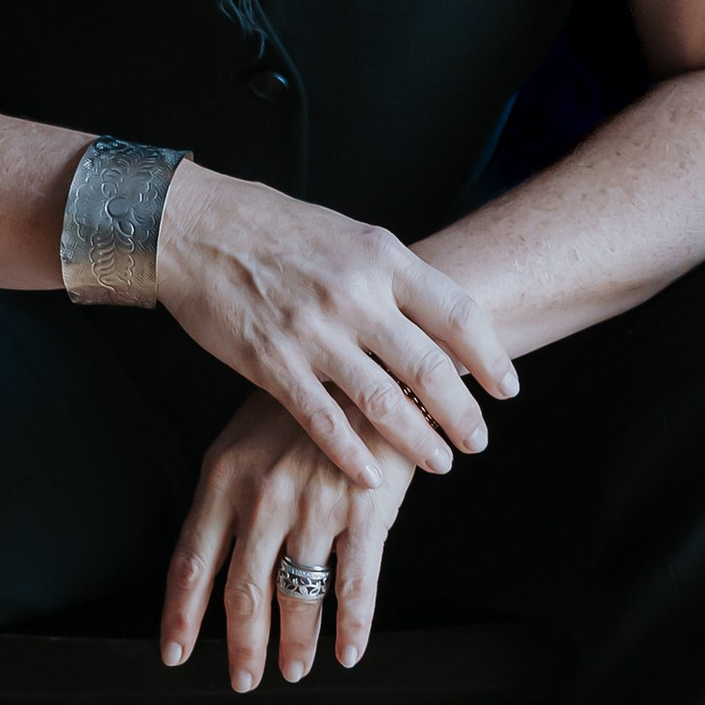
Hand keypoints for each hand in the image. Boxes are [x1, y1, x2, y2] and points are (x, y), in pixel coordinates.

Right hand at [152, 163, 515, 488]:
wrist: (198, 228)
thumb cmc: (276, 229)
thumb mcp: (350, 236)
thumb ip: (392, 276)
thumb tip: (440, 318)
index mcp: (381, 257)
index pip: (456, 313)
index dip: (490, 356)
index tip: (507, 389)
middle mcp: (355, 295)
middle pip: (428, 365)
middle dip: (461, 412)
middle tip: (479, 441)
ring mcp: (313, 331)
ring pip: (382, 400)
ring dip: (417, 439)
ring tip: (440, 463)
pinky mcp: (273, 362)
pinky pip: (322, 419)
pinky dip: (352, 453)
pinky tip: (372, 476)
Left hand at [162, 396, 422, 688]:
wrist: (375, 366)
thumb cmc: (309, 404)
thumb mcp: (249, 437)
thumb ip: (232, 495)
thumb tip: (218, 557)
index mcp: (224, 478)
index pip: (192, 561)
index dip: (182, 615)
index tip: (175, 653)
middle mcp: (263, 497)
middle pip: (243, 591)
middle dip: (242, 644)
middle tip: (244, 680)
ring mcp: (314, 505)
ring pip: (298, 594)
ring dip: (296, 642)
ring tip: (296, 669)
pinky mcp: (365, 510)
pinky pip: (356, 583)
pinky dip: (351, 625)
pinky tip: (348, 651)